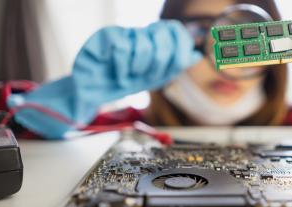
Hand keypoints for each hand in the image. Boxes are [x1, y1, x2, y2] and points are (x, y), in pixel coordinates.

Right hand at [7, 20, 201, 138]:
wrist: (95, 93)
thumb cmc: (124, 83)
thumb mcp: (154, 78)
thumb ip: (174, 66)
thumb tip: (196, 55)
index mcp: (154, 40)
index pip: (175, 29)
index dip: (181, 45)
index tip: (176, 65)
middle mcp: (140, 33)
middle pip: (163, 34)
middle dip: (161, 62)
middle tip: (148, 76)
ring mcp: (123, 32)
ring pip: (144, 43)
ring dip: (140, 69)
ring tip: (130, 78)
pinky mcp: (105, 36)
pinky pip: (123, 48)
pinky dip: (123, 68)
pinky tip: (119, 75)